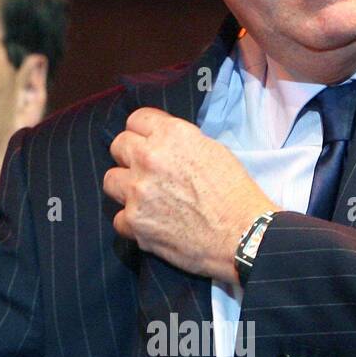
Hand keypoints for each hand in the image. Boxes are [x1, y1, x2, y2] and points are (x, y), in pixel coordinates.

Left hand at [103, 107, 275, 284]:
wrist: (244, 236)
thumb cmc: (235, 194)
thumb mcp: (213, 150)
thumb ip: (179, 142)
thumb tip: (160, 142)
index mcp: (171, 135)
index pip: (136, 119)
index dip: (143, 131)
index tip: (147, 141)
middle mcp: (149, 158)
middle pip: (118, 146)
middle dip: (129, 156)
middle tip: (145, 170)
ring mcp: (137, 191)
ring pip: (111, 180)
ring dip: (125, 187)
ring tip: (145, 198)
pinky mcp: (134, 222)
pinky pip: (118, 218)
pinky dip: (132, 223)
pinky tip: (151, 224)